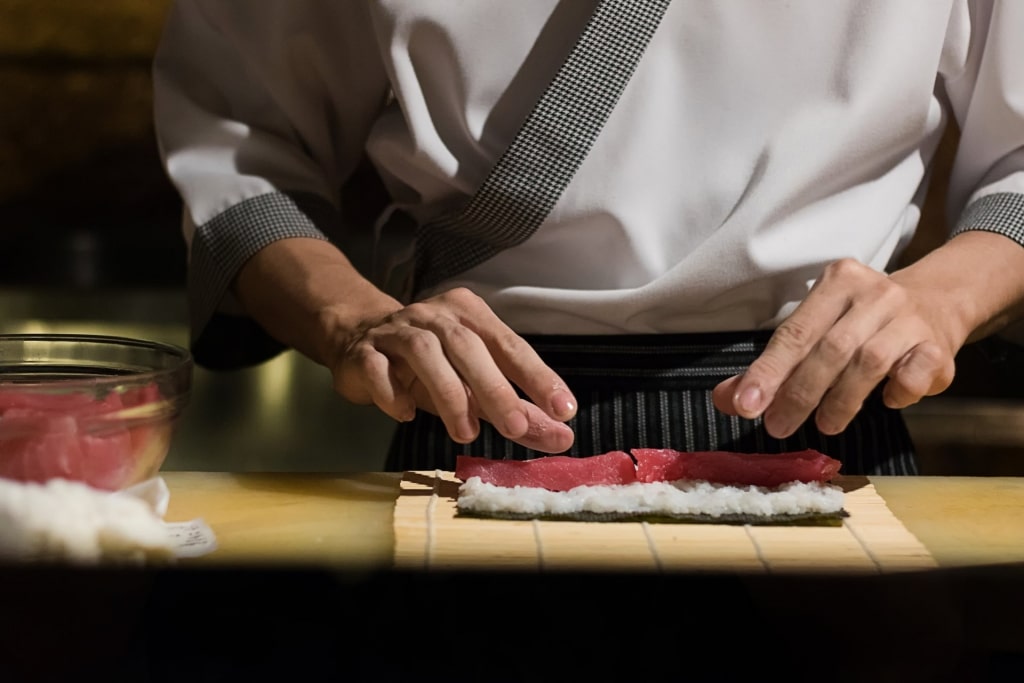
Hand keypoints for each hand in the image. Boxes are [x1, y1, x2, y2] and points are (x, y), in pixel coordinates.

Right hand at [327, 287, 577, 451]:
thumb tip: (562, 437)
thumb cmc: (431, 365)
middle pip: (468, 345)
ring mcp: (396, 330)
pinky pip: (377, 368)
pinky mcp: (364, 352)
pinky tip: (405, 414)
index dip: (538, 377)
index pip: (510, 345)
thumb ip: (519, 409)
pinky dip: (393, 393)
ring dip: (449, 394)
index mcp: (470, 315)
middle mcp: (435, 316)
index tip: (564, 410)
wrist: (360, 342)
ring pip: (424, 353)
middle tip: (516, 428)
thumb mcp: (478, 385)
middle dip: (495, 389)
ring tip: (466, 433)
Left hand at [712, 258, 958, 437]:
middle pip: (830, 349)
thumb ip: (773, 365)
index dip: (768, 372)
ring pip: (868, 362)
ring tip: (824, 424)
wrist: (937, 301)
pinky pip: (914, 374)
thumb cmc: (861, 322)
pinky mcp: (939, 344)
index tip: (747, 405)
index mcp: (837, 282)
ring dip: (841, 400)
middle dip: (799, 393)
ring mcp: (910, 316)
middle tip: (779, 425)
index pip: (794, 332)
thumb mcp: (817, 331)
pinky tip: (886, 401)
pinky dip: (897, 393)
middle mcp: (875, 293)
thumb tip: (730, 399)